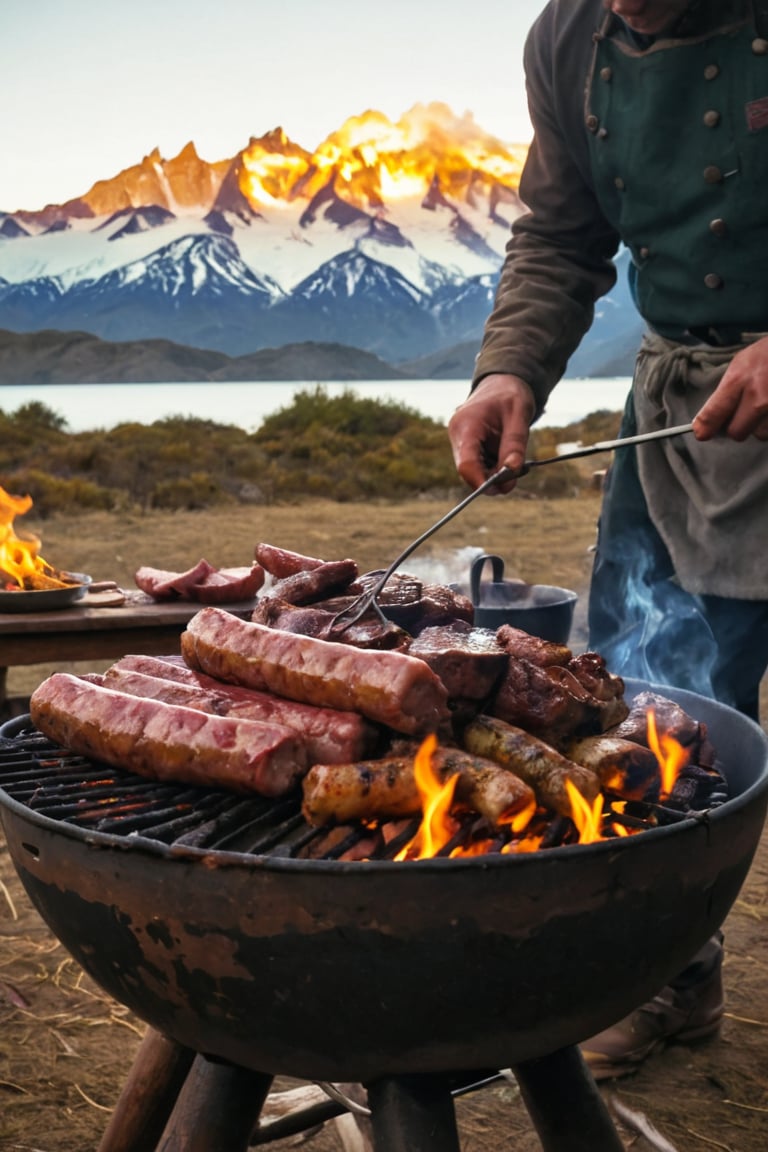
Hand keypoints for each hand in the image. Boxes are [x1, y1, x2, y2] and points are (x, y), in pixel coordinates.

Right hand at [447, 373, 535, 492]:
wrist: (501, 383)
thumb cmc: (510, 393)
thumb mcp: (519, 415)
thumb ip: (515, 444)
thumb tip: (512, 472)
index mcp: (466, 425)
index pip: (466, 464)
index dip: (481, 482)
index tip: (503, 489)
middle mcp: (457, 436)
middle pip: (470, 472)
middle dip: (494, 478)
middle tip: (518, 471)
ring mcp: (460, 443)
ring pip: (475, 472)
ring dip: (496, 473)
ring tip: (515, 457)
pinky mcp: (466, 448)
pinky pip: (479, 466)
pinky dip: (494, 468)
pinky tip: (506, 456)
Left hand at [693, 336, 767, 440]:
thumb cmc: (766, 354)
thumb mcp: (740, 363)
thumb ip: (725, 392)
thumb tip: (707, 421)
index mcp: (739, 381)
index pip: (714, 414)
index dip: (705, 427)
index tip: (702, 433)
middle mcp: (758, 397)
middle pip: (736, 433)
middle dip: (738, 425)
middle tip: (744, 412)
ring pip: (760, 434)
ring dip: (760, 425)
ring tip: (765, 405)